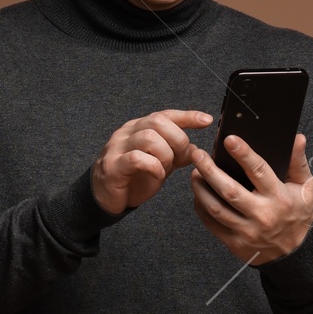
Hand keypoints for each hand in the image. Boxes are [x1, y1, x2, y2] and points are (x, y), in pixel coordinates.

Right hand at [91, 107, 213, 215]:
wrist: (105, 198)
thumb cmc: (133, 179)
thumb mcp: (160, 165)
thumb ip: (175, 155)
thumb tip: (196, 149)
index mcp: (139, 128)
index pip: (165, 114)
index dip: (187, 116)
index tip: (206, 120)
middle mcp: (127, 132)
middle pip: (158, 122)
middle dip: (177, 139)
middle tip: (181, 158)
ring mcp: (118, 147)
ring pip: (149, 138)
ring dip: (165, 155)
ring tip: (165, 169)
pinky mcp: (113, 166)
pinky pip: (137, 159)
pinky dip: (154, 167)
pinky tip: (156, 176)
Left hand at [188, 133, 312, 264]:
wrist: (293, 255)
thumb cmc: (297, 216)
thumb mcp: (305, 189)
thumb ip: (298, 163)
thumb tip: (297, 138)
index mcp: (279, 197)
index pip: (259, 171)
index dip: (243, 154)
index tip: (229, 139)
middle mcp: (262, 214)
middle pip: (230, 190)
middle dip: (210, 170)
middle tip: (197, 154)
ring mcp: (247, 231)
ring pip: (216, 208)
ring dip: (201, 189)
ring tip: (194, 172)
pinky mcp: (235, 242)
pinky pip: (212, 224)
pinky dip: (201, 208)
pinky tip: (198, 195)